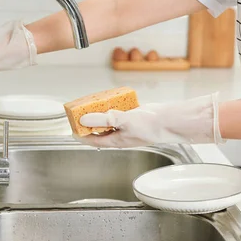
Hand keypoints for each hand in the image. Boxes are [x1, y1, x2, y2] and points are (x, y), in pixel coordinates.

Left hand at [75, 94, 224, 147]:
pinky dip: (114, 107)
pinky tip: (112, 100)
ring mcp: (126, 126)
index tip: (71, 129)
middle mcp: (119, 135)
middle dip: (89, 122)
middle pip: (99, 130)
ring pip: (109, 120)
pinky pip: (119, 113)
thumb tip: (84, 119)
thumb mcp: (122, 121)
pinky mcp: (133, 117)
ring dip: (101, 113)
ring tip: (92, 104)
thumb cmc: (150, 126)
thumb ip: (102, 119)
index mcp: (115, 140)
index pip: (92, 140)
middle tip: (80, 112)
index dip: (80, 135)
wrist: (169, 120)